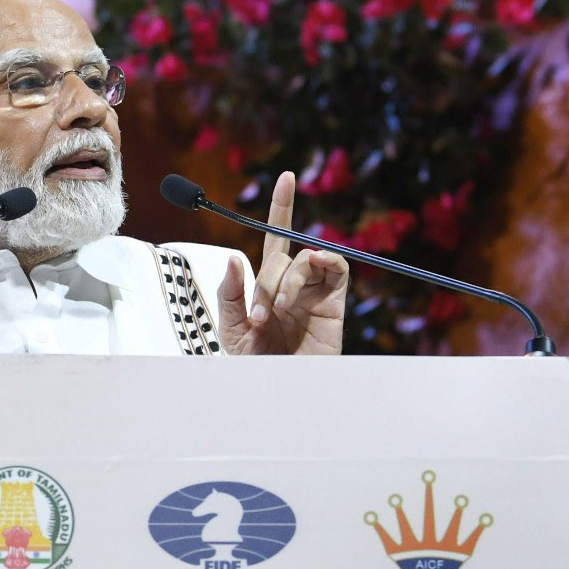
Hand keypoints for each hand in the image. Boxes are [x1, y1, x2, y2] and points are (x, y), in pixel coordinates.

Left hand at [217, 171, 347, 355]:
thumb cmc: (257, 365)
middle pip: (280, 257)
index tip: (287, 177)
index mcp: (267, 287)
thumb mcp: (232, 328)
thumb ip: (230, 293)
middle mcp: (293, 285)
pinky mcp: (334, 303)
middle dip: (265, 283)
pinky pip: (337, 267)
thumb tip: (234, 258)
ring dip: (287, 282)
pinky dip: (323, 262)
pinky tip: (306, 282)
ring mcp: (315, 292)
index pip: (276, 239)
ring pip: (305, 260)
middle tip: (259, 317)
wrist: (282, 392)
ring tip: (281, 311)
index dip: (282, 208)